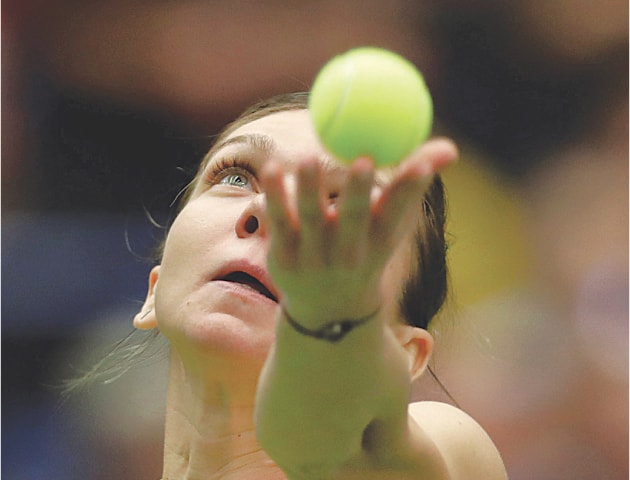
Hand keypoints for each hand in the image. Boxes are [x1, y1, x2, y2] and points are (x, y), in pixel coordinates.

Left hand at [260, 138, 456, 327]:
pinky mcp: (283, 257)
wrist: (329, 307)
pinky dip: (276, 196)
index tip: (419, 162)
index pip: (397, 212)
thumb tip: (449, 147)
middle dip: (359, 191)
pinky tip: (272, 168)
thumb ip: (413, 184)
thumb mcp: (392, 224)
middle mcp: (349, 252)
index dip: (409, 188)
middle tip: (363, 159)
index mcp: (379, 242)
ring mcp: (314, 257)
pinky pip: (279, 222)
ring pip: (311, 218)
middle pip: (354, 218)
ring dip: (310, 189)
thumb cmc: (366, 250)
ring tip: (307, 158)